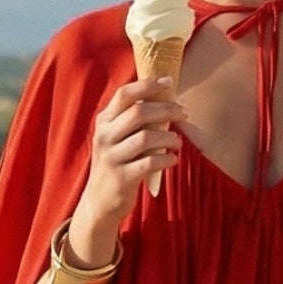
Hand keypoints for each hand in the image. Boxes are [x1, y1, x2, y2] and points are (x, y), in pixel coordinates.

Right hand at [84, 76, 182, 226]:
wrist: (99, 201)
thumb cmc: (116, 163)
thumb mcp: (116, 138)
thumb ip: (132, 120)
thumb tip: (165, 99)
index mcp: (104, 121)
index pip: (124, 94)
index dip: (147, 85)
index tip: (168, 81)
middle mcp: (104, 136)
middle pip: (139, 112)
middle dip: (166, 109)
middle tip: (183, 112)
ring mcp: (112, 158)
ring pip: (146, 137)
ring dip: (168, 136)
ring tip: (178, 141)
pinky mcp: (122, 178)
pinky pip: (150, 163)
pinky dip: (166, 158)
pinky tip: (173, 159)